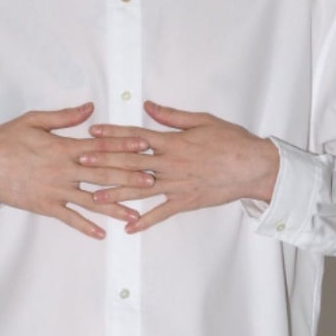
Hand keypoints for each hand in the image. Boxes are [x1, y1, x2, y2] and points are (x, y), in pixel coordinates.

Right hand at [0, 102, 159, 238]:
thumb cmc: (5, 141)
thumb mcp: (34, 120)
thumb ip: (64, 117)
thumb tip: (90, 109)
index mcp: (63, 147)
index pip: (101, 146)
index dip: (124, 146)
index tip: (145, 146)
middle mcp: (64, 170)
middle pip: (103, 174)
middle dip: (129, 177)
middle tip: (152, 181)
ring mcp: (55, 191)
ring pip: (91, 200)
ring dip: (115, 207)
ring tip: (135, 214)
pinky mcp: (45, 206)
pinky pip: (69, 219)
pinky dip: (85, 227)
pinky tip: (101, 235)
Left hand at [72, 101, 279, 232]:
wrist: (253, 167)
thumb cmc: (231, 141)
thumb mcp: (202, 120)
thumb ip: (172, 116)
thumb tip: (148, 107)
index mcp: (173, 142)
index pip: (136, 137)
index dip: (113, 134)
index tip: (92, 133)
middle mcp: (170, 164)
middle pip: (131, 162)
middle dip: (104, 163)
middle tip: (81, 163)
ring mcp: (177, 185)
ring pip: (140, 189)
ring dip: (116, 193)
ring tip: (94, 198)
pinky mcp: (186, 201)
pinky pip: (161, 213)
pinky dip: (145, 221)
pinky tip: (128, 228)